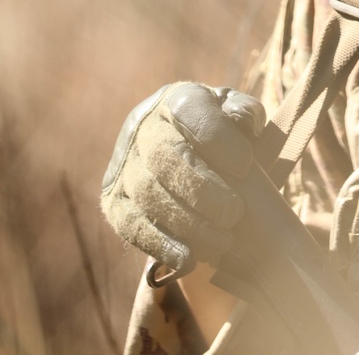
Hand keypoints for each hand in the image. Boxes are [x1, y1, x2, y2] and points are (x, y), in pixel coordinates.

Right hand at [101, 82, 269, 273]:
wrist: (180, 152)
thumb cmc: (218, 133)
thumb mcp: (235, 114)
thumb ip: (244, 113)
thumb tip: (245, 124)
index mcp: (176, 100)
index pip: (190, 110)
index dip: (217, 138)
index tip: (246, 164)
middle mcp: (142, 128)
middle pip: (164, 157)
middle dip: (201, 189)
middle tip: (235, 213)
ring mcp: (123, 165)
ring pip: (148, 195)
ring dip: (187, 223)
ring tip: (222, 242)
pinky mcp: (113, 202)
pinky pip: (131, 226)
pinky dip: (161, 245)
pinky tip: (189, 259)